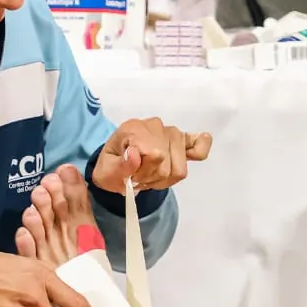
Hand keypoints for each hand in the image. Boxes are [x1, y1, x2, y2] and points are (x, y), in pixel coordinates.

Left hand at [92, 118, 211, 192]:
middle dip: (152, 179)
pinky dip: (200, 151)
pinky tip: (190, 156)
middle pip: (166, 167)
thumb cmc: (111, 166)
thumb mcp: (106, 173)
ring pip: (180, 169)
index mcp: (134, 129)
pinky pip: (199, 145)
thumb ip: (120, 167)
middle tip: (138, 178)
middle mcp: (155, 126)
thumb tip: (136, 155)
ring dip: (165, 179)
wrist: (115, 161)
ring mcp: (171, 132)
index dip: (142, 173)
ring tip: (151, 176)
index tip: (130, 176)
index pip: (153, 157)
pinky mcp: (184, 139)